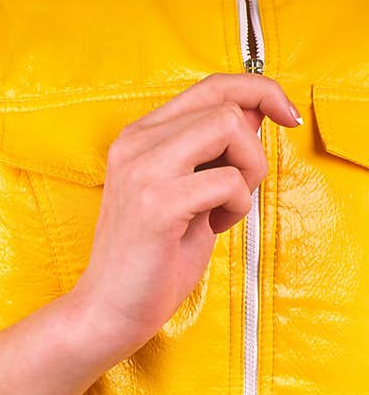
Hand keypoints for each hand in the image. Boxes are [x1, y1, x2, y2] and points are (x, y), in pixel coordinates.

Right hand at [68, 73, 301, 356]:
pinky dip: (236, 206)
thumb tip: (258, 111)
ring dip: (247, 171)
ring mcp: (143, 171)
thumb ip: (213, 149)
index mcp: (138, 137)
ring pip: (229, 128)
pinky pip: (228, 181)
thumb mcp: (186, 189)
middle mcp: (135, 144)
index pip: (210, 87)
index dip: (259, 91)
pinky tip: (212, 227)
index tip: (285, 114)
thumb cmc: (149, 256)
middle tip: (240, 187)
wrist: (110, 307)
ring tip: (223, 207)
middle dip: (254, 147)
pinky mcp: (157, 204)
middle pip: (226, 104)